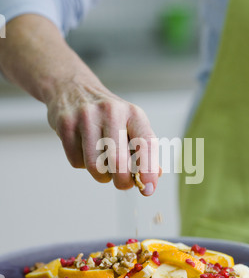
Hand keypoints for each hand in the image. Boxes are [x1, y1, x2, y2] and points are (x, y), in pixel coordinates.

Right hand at [47, 80, 159, 194]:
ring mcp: (86, 117)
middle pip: (119, 162)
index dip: (148, 171)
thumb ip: (143, 150)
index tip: (148, 190)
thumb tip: (153, 175)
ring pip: (95, 166)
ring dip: (101, 176)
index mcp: (133, 113)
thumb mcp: (130, 124)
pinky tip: (84, 150)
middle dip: (122, 181)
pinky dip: (82, 164)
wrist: (73, 88)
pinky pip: (76, 162)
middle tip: (122, 183)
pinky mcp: (66, 124)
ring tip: (102, 166)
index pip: (146, 145)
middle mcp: (111, 112)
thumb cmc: (107, 114)